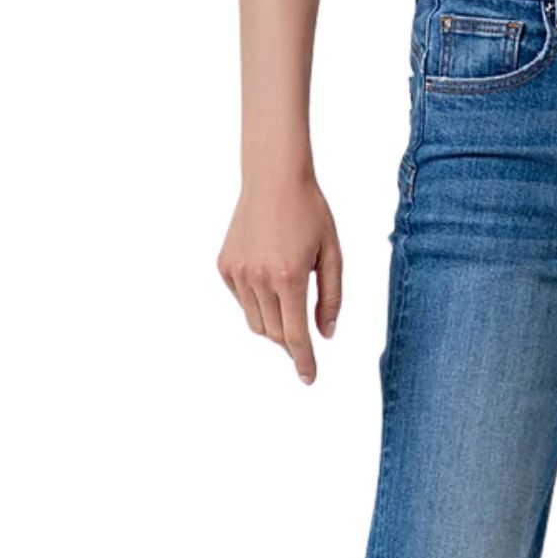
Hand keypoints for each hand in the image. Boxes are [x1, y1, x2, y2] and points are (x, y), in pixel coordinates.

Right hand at [217, 175, 342, 384]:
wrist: (274, 179)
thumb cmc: (309, 213)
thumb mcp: (332, 255)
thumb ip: (331, 298)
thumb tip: (326, 334)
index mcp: (289, 277)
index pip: (295, 335)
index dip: (303, 360)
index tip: (309, 378)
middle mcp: (259, 278)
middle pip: (274, 333)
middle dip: (291, 342)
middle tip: (304, 338)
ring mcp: (238, 272)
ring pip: (256, 322)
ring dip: (274, 325)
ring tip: (288, 302)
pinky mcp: (224, 266)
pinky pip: (243, 302)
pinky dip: (258, 304)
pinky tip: (270, 281)